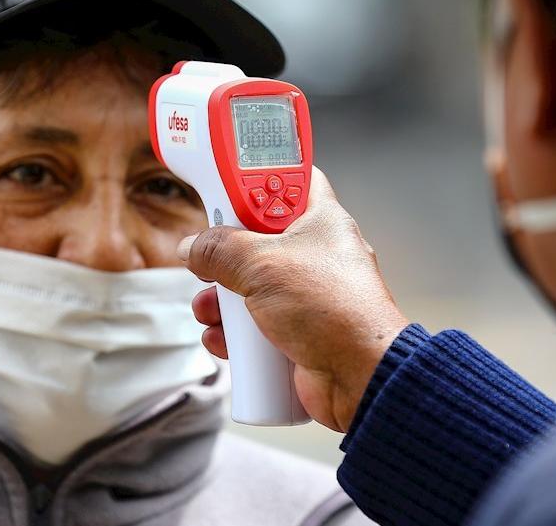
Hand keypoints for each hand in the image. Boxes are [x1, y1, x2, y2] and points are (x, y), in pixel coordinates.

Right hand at [180, 168, 409, 431]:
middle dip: (224, 256)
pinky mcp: (298, 333)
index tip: (226, 187)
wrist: (360, 377)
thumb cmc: (332, 309)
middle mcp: (316, 255)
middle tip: (207, 261)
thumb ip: (220, 249)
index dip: (259, 180)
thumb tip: (195, 247)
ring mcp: (307, 296)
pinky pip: (256, 326)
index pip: (292, 181)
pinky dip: (235, 333)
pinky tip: (221, 339)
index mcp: (321, 221)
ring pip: (252, 288)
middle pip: (258, 240)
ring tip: (208, 310)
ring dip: (221, 301)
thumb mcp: (262, 264)